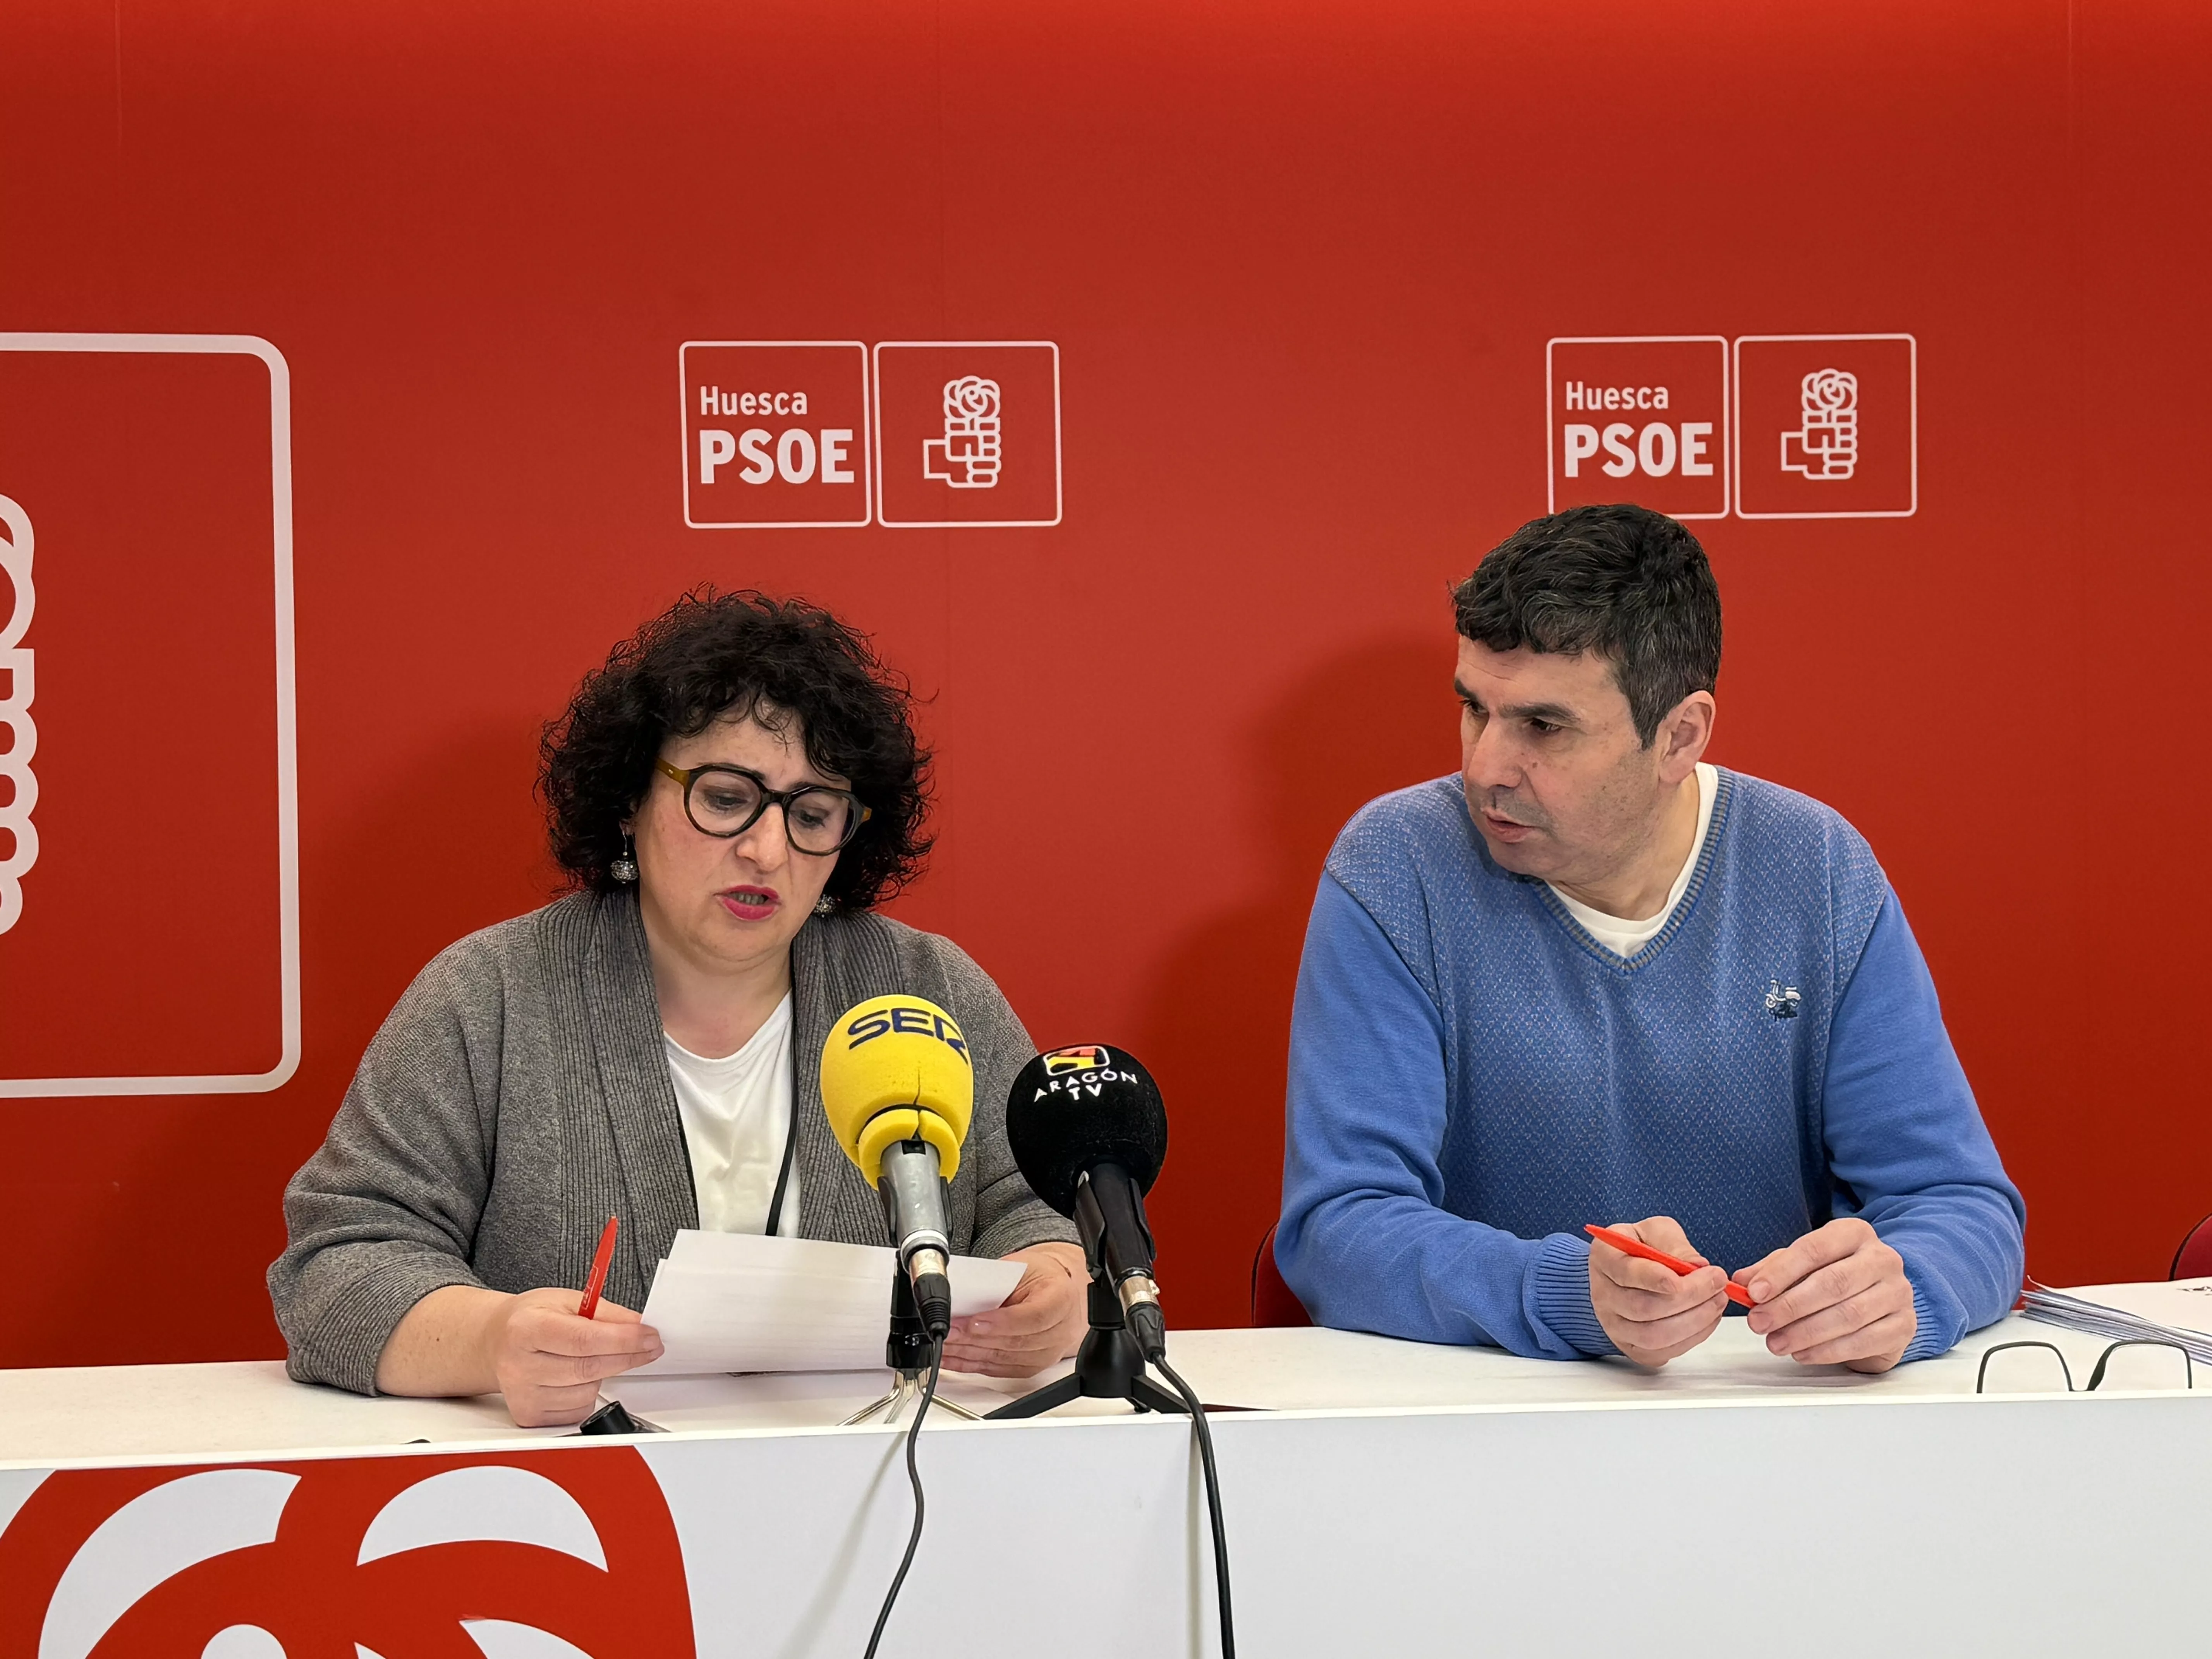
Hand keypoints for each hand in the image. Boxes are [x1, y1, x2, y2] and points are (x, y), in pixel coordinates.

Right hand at [482, 1288, 664, 1425]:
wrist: (496, 1341)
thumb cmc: (531, 1319)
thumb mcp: (566, 1301)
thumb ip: (605, 1313)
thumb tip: (639, 1328)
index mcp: (526, 1329)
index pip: (584, 1339)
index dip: (624, 1340)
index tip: (650, 1337)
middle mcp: (518, 1365)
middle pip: (588, 1368)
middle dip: (626, 1356)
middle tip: (647, 1345)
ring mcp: (521, 1394)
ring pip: (587, 1393)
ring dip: (602, 1375)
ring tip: (587, 1357)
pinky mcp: (528, 1416)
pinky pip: (578, 1411)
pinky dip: (588, 1395)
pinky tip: (574, 1378)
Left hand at [941, 1242, 1087, 1376]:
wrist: (1057, 1292)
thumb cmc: (1039, 1277)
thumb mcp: (1021, 1267)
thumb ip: (996, 1283)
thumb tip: (962, 1296)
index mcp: (1061, 1299)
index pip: (1034, 1317)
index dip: (1002, 1322)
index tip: (974, 1322)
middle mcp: (1060, 1332)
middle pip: (1014, 1341)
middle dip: (975, 1339)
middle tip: (948, 1331)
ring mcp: (1048, 1354)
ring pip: (1003, 1359)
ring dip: (968, 1354)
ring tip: (944, 1344)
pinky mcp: (1031, 1368)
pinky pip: (998, 1371)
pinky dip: (971, 1365)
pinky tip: (952, 1360)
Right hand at [1588, 1216, 1729, 1366]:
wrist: (1626, 1276)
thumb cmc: (1642, 1249)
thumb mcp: (1656, 1231)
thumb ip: (1674, 1244)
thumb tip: (1698, 1265)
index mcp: (1604, 1258)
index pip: (1626, 1272)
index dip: (1657, 1276)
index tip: (1694, 1270)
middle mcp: (1602, 1295)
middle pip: (1644, 1307)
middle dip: (1690, 1296)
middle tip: (1718, 1282)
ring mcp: (1614, 1326)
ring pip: (1654, 1335)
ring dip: (1695, 1320)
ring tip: (1718, 1300)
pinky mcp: (1632, 1347)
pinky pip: (1663, 1351)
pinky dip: (1693, 1337)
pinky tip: (1708, 1317)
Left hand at [1738, 1217, 1915, 1372]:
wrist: (1882, 1301)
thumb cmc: (1837, 1277)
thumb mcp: (1803, 1265)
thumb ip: (1772, 1269)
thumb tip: (1740, 1281)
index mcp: (1855, 1233)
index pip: (1814, 1249)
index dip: (1781, 1272)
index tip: (1754, 1292)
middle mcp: (1882, 1259)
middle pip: (1832, 1283)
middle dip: (1789, 1306)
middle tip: (1758, 1323)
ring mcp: (1898, 1293)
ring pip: (1848, 1315)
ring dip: (1805, 1332)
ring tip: (1775, 1342)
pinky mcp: (1904, 1326)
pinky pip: (1863, 1341)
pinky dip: (1828, 1350)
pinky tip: (1803, 1353)